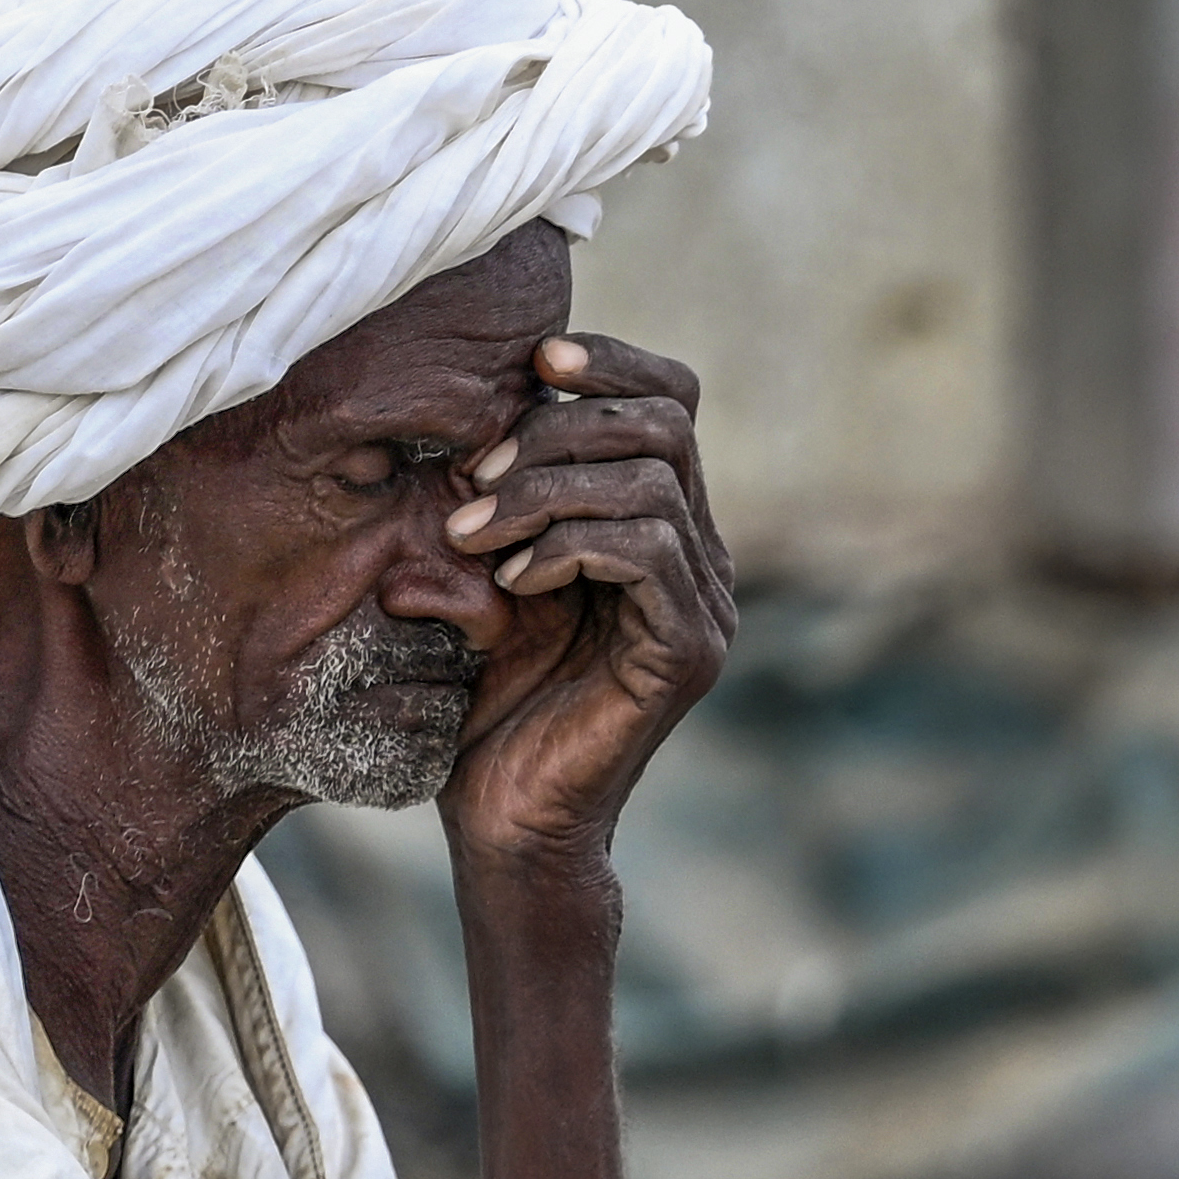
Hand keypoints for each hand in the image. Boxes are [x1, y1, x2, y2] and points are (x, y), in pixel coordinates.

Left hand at [442, 331, 733, 875]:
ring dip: (545, 492)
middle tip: (476, 477)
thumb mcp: (483, 567)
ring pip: (650, 483)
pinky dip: (569, 545)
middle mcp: (701, 558)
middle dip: (559, 430)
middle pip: (665, 424)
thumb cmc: (482, 698)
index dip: (611, 363)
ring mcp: (705, 606)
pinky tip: (514, 581)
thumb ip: (501, 490)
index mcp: (660, 524)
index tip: (535, 358)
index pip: (669, 402)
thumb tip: (474, 390)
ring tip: (473, 535)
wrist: (504, 820)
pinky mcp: (688, 653)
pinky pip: (647, 550)